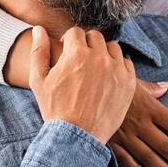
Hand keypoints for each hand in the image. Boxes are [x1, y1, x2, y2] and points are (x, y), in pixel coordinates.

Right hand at [29, 26, 135, 143]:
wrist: (76, 137)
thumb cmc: (55, 109)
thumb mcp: (39, 80)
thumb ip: (38, 51)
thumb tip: (39, 29)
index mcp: (76, 54)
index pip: (76, 32)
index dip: (69, 41)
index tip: (68, 53)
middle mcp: (98, 58)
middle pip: (95, 37)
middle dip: (86, 45)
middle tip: (81, 61)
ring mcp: (116, 70)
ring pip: (112, 48)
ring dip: (104, 53)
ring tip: (95, 68)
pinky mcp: (129, 83)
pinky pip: (126, 63)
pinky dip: (118, 67)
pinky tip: (108, 78)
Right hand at [109, 80, 167, 166]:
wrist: (82, 88)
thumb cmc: (109, 82)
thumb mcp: (132, 80)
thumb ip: (151, 87)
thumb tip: (166, 86)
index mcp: (149, 107)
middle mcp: (140, 124)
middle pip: (167, 146)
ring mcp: (125, 135)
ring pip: (150, 158)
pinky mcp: (111, 142)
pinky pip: (126, 160)